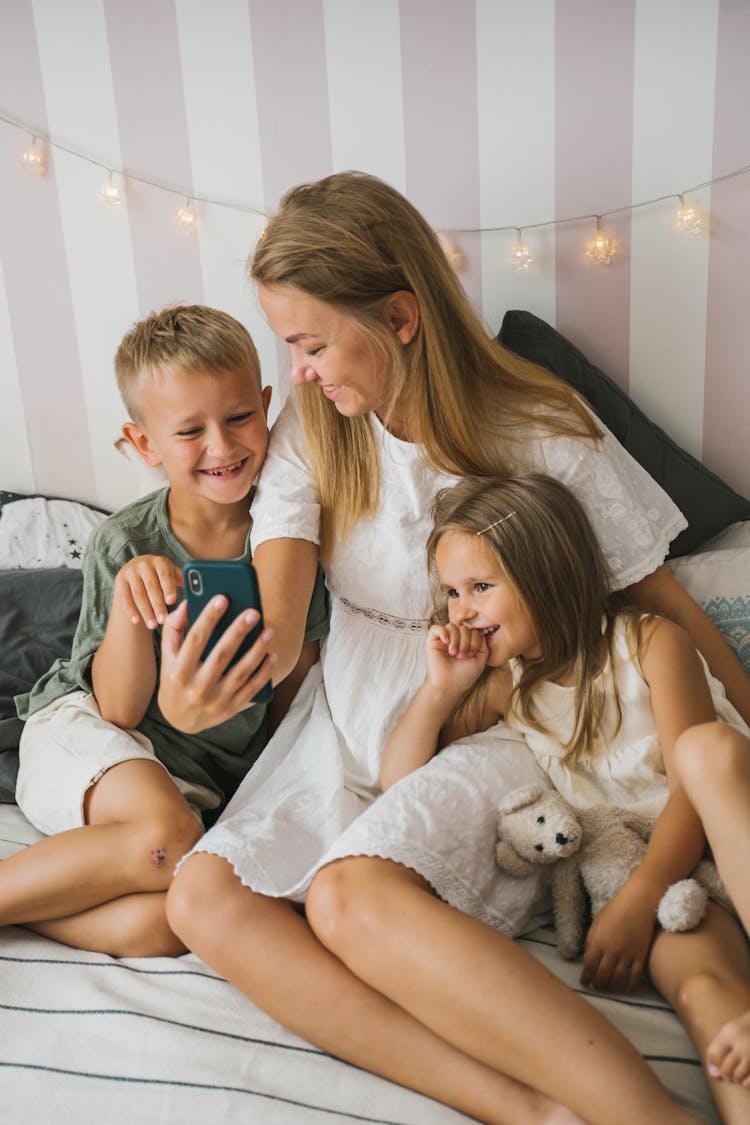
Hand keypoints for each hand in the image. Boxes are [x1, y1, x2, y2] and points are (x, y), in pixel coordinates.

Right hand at [114, 555, 182, 629]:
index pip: (165, 574)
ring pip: (138, 594)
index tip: (172, 602)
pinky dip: (130, 610)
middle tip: (163, 620)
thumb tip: (198, 590)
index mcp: (161, 561)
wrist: (139, 572)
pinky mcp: (120, 579)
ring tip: (152, 625)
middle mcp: (144, 563)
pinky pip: (124, 597)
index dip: (168, 588)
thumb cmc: (163, 578)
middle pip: (151, 586)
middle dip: (157, 604)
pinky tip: (136, 621)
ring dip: (145, 611)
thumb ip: (184, 582)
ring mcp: (130, 571)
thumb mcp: (173, 576)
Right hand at [158, 599, 275, 732]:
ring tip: (269, 631)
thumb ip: (175, 628)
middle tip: (253, 612)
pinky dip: (264, 673)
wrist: (179, 720)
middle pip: (221, 655)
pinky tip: (272, 655)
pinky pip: (252, 689)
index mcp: (178, 672)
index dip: (207, 618)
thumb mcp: (168, 656)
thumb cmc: (174, 679)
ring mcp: (216, 700)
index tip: (222, 598)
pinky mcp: (231, 708)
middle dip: (238, 632)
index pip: (194, 640)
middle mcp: (197, 688)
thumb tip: (189, 602)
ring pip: (241, 673)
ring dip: (257, 651)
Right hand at [424, 623, 488, 697]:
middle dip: (465, 642)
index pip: (473, 631)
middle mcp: (456, 639)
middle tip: (462, 656)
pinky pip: (436, 628)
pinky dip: (442, 632)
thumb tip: (479, 632)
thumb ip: (482, 645)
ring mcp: (444, 639)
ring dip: (456, 640)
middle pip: (463, 628)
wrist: (449, 686)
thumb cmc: (464, 675)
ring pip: (452, 627)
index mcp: (467, 642)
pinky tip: (446, 642)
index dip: (474, 641)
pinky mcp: (432, 641)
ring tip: (454, 653)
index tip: (471, 655)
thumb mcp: (480, 660)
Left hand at [581, 877, 658, 992]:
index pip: (589, 966)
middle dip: (598, 984)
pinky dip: (629, 986)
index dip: (586, 977)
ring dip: (611, 986)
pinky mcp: (641, 956)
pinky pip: (635, 976)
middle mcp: (611, 951)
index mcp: (598, 941)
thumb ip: (591, 941)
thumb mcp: (597, 922)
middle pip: (602, 975)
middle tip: (596, 986)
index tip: (584, 983)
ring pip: (617, 978)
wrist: (638, 903)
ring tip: (608, 987)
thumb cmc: (615, 909)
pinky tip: (625, 989)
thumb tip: (588, 957)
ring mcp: (627, 954)